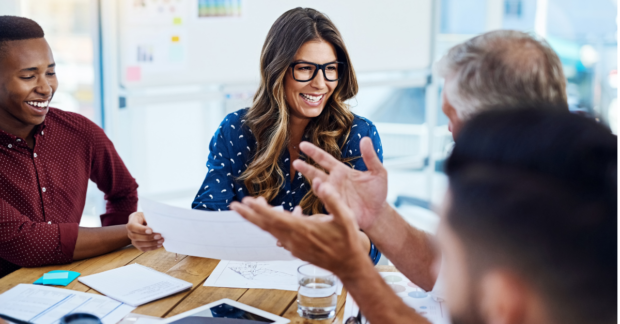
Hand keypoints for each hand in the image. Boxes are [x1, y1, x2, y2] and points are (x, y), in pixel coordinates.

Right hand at [126, 212, 163, 251]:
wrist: (141, 223)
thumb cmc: (145, 218)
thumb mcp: (146, 215)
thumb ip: (150, 219)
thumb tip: (158, 225)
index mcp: (131, 223)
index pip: (133, 227)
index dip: (141, 229)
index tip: (151, 230)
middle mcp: (130, 232)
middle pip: (136, 237)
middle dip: (148, 237)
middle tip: (159, 236)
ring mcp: (133, 240)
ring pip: (140, 244)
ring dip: (152, 243)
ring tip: (161, 240)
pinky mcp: (138, 245)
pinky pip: (143, 249)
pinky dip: (152, 247)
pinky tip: (159, 245)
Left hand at [231, 179, 369, 275]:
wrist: (349, 265)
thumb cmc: (347, 240)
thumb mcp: (345, 217)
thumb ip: (332, 199)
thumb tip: (320, 182)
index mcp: (302, 229)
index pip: (274, 218)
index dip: (258, 209)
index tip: (245, 201)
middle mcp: (293, 239)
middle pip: (265, 225)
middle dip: (248, 215)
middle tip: (234, 205)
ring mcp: (293, 246)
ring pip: (270, 231)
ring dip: (259, 219)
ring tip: (251, 207)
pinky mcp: (295, 250)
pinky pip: (279, 236)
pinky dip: (273, 225)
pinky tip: (280, 216)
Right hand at [293, 137, 388, 229]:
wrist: (378, 213)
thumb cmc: (377, 192)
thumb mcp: (378, 172)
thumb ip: (371, 157)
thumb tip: (365, 139)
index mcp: (341, 171)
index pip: (324, 159)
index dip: (313, 152)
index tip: (302, 144)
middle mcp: (334, 183)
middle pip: (316, 173)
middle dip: (305, 168)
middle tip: (296, 162)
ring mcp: (333, 196)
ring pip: (320, 189)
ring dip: (317, 186)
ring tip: (318, 182)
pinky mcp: (336, 208)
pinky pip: (328, 203)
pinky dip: (326, 200)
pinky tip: (328, 197)